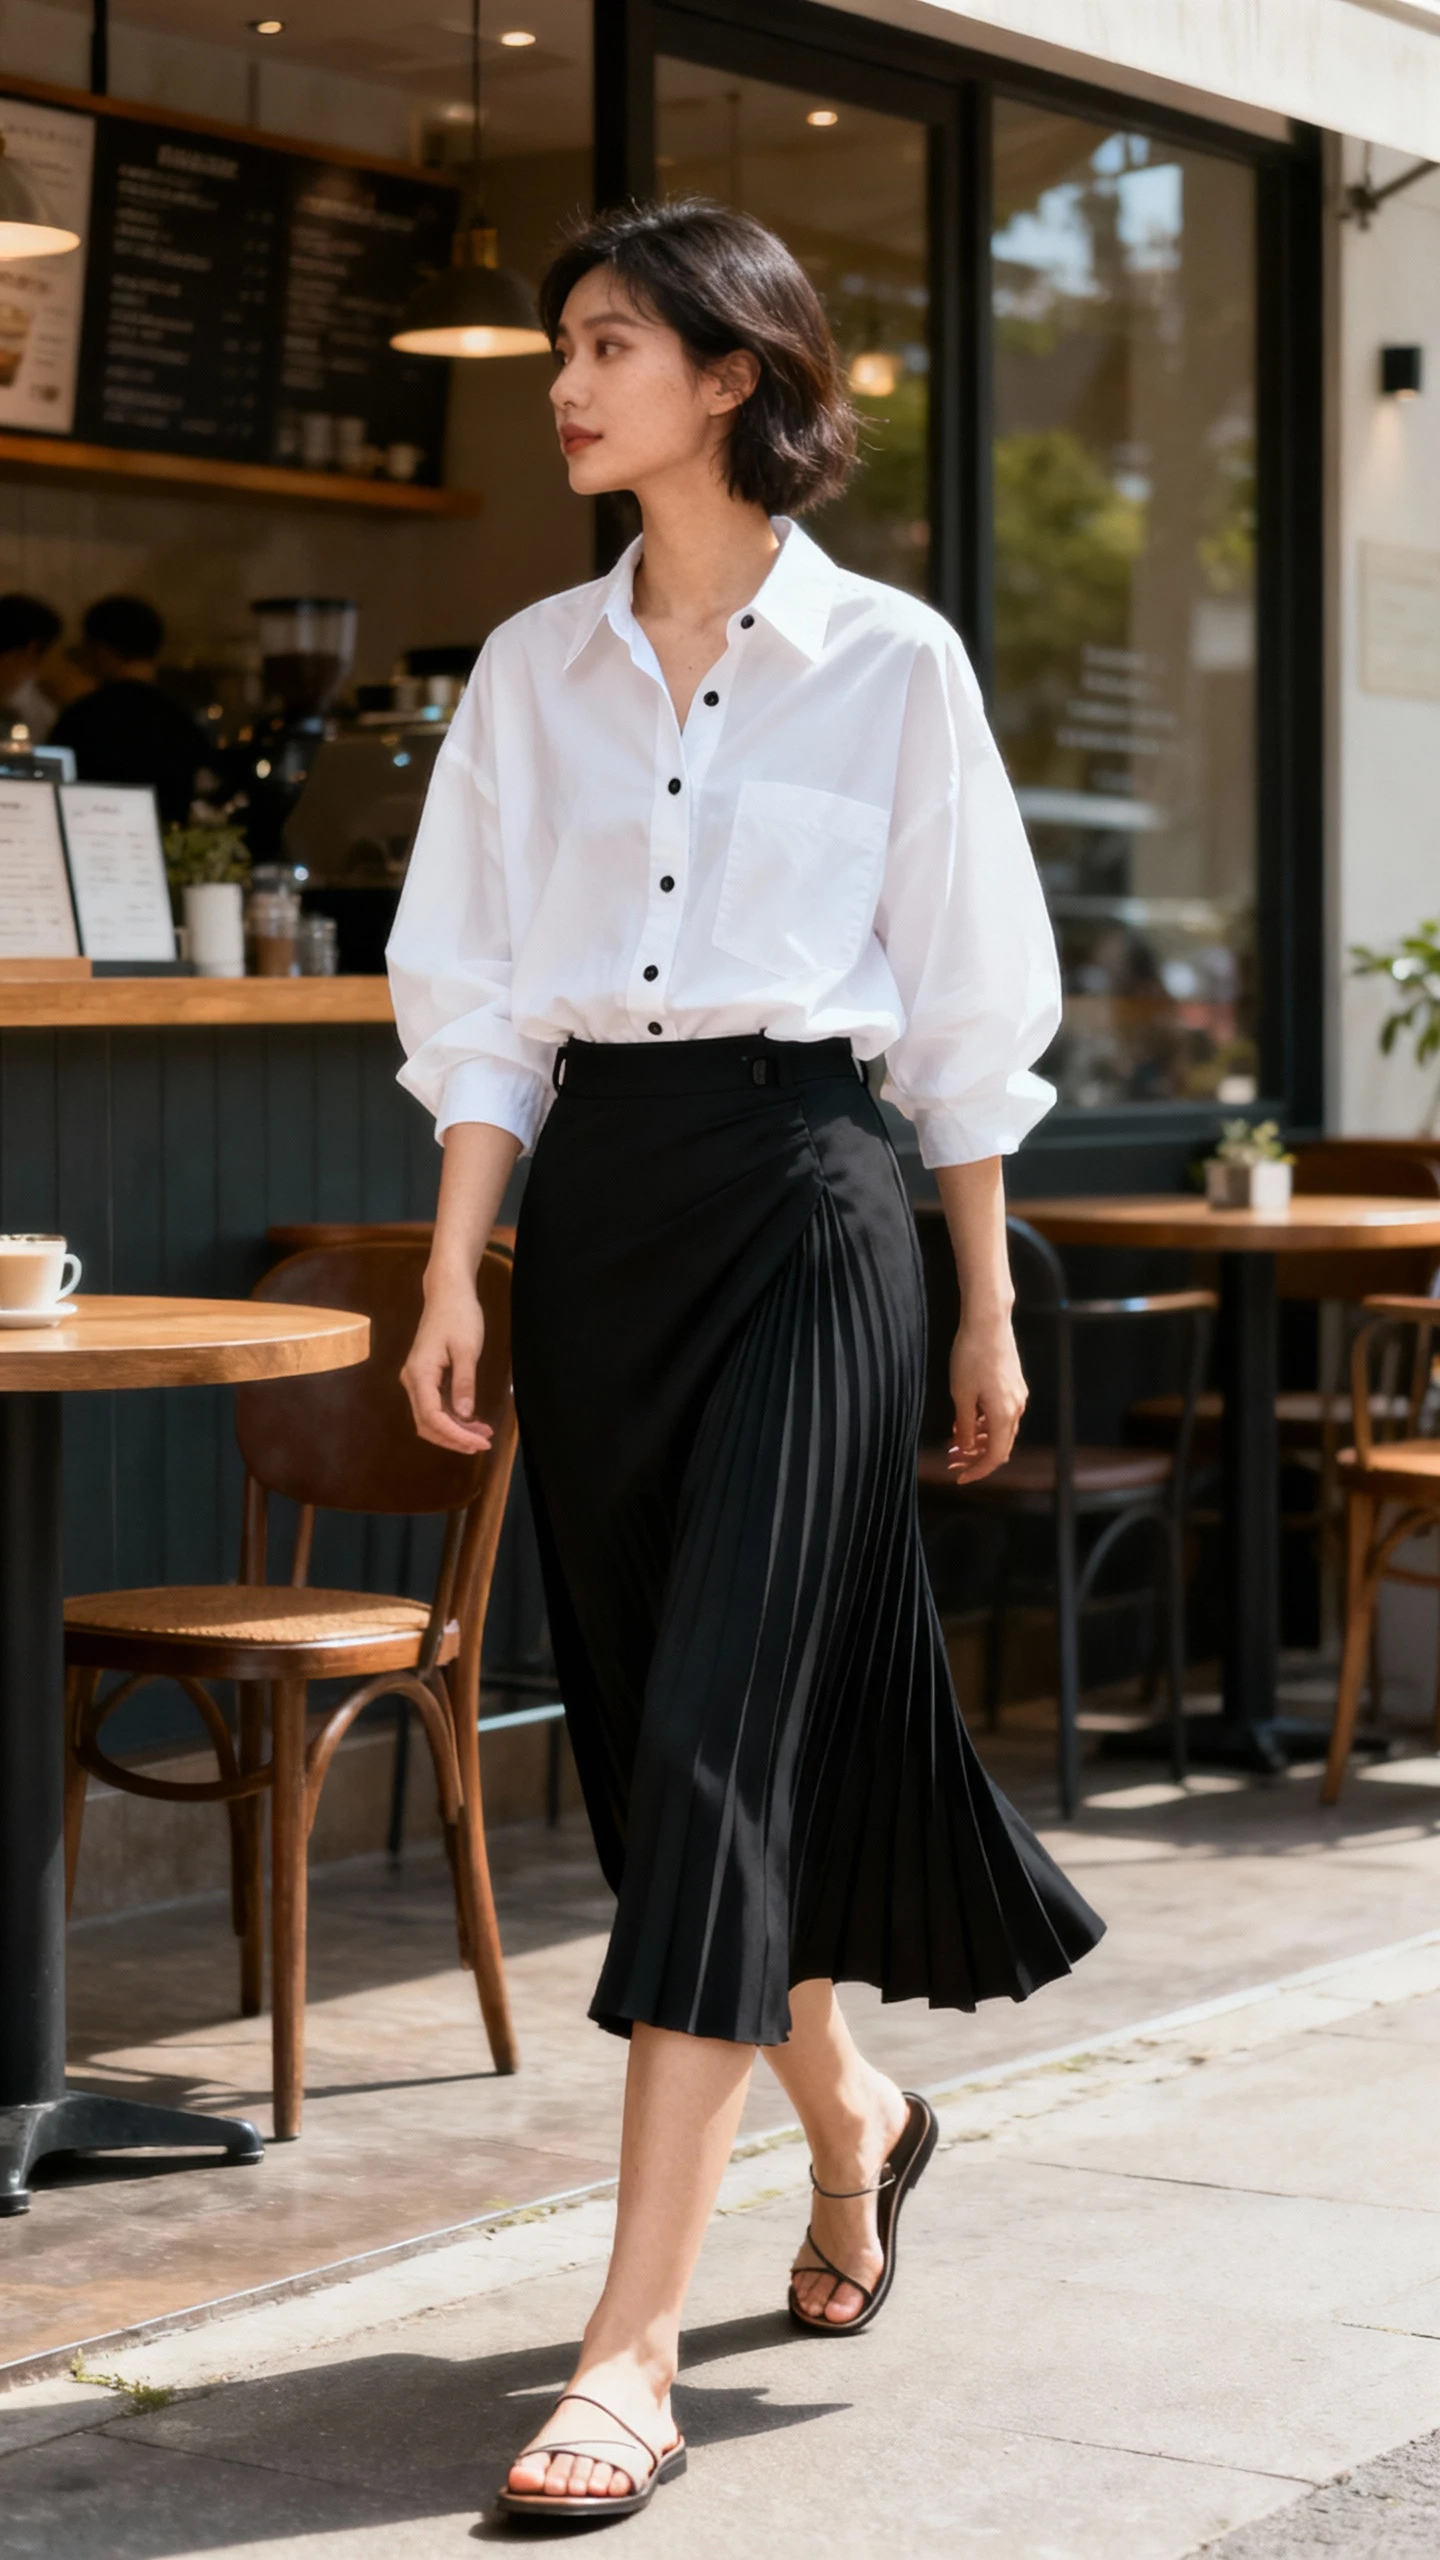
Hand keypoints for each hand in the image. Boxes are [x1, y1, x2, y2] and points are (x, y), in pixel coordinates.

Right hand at [401, 1277, 494, 1453]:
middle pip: (427, 1423)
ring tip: (482, 1435)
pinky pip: (434, 1405)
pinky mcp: (425, 1377)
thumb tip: (464, 1416)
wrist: (448, 1293)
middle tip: (483, 1443)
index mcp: (420, 1373)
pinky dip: (452, 1417)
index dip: (455, 1435)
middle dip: (454, 1438)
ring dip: (454, 1430)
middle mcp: (412, 1380)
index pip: (432, 1417)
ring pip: (430, 1417)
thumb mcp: (467, 1350)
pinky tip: (473, 1421)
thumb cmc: (459, 1316)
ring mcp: (416, 1379)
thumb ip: (465, 1383)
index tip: (480, 1443)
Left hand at [947, 1316, 1026, 1484]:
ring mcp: (1017, 1396)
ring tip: (954, 1440)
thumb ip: (963, 1426)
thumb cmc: (971, 1356)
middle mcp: (1015, 1408)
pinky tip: (964, 1419)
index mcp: (1003, 1415)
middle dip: (976, 1457)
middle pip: (999, 1446)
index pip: (994, 1456)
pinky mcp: (1013, 1384)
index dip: (977, 1471)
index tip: (960, 1477)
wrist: (988, 1322)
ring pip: (999, 1430)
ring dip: (978, 1439)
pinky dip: (983, 1423)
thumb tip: (964, 1447)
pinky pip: (1000, 1413)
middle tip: (952, 1460)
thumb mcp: (960, 1395)